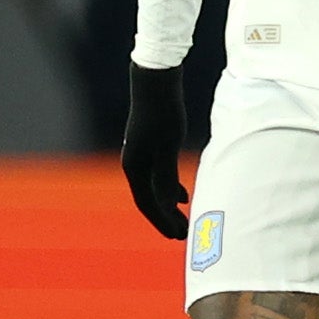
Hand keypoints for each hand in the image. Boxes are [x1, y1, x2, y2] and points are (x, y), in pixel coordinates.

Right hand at [120, 61, 188, 238]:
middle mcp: (134, 164)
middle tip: (183, 236)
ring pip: (155, 188)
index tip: (177, 237)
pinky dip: (171, 188)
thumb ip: (166, 177)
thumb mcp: (167, 147)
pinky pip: (159, 176)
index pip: (147, 204)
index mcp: (135, 167)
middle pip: (150, 199)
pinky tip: (183, 194)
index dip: (162, 222)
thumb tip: (168, 206)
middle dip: (166, 218)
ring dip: (169, 205)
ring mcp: (142, 155)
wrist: (156, 81)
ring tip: (184, 220)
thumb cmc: (163, 113)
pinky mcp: (152, 146)